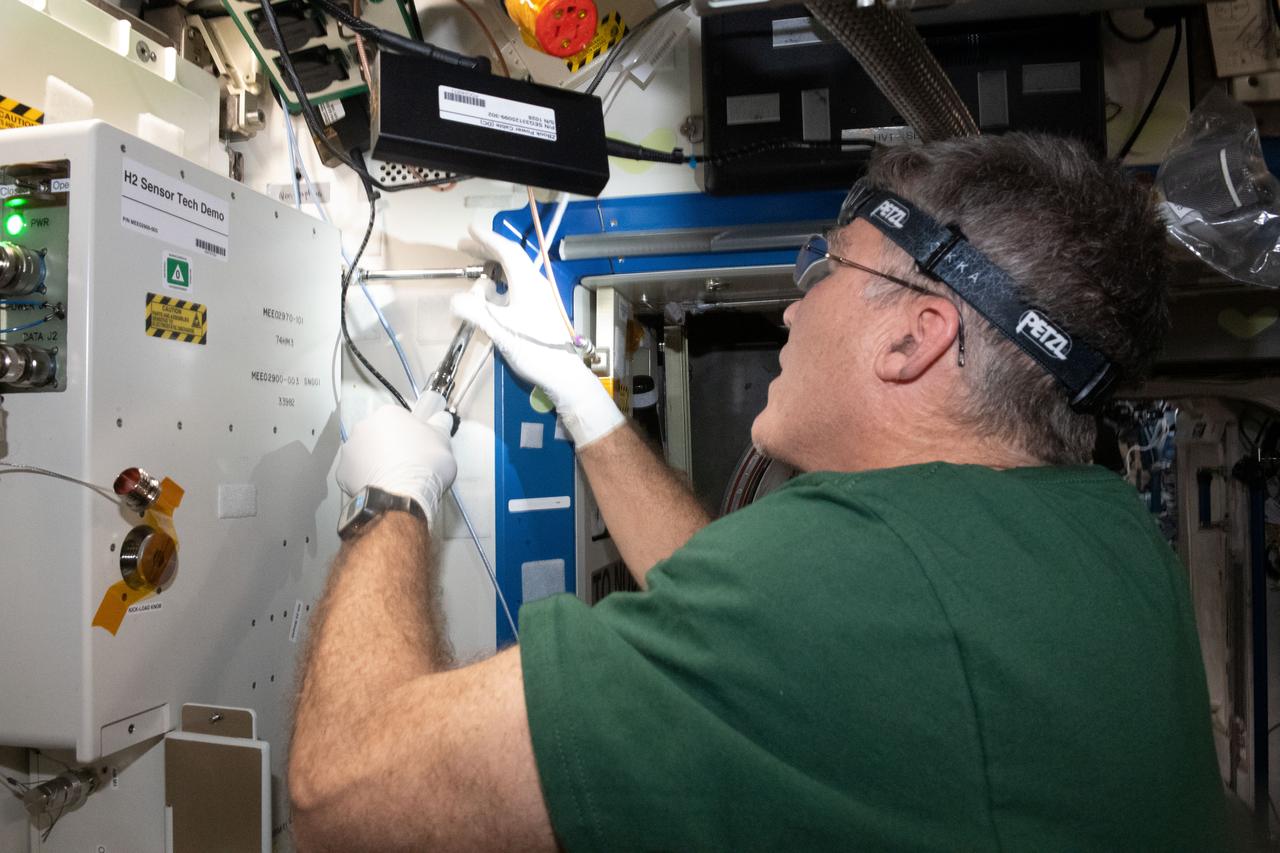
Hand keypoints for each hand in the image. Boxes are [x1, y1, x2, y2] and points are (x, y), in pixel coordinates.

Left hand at [336, 391, 456, 531]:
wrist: (403, 496)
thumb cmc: (425, 465)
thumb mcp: (443, 440)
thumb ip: (439, 426)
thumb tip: (440, 418)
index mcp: (388, 414)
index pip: (398, 420)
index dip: (409, 434)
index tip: (417, 447)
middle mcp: (364, 426)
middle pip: (377, 434)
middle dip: (388, 446)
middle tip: (405, 463)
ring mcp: (350, 449)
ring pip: (363, 453)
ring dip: (374, 461)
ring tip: (391, 478)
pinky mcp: (342, 473)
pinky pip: (354, 473)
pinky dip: (363, 479)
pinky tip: (378, 487)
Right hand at [452, 226, 623, 447]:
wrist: (562, 373)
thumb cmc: (534, 350)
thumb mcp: (500, 330)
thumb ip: (475, 312)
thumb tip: (454, 300)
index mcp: (527, 283)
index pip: (507, 251)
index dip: (487, 238)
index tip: (470, 230)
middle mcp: (534, 286)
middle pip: (509, 260)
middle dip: (486, 251)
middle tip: (464, 247)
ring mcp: (537, 299)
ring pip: (511, 276)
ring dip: (491, 272)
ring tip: (473, 275)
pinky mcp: (537, 312)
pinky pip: (514, 291)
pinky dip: (497, 289)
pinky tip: (488, 300)